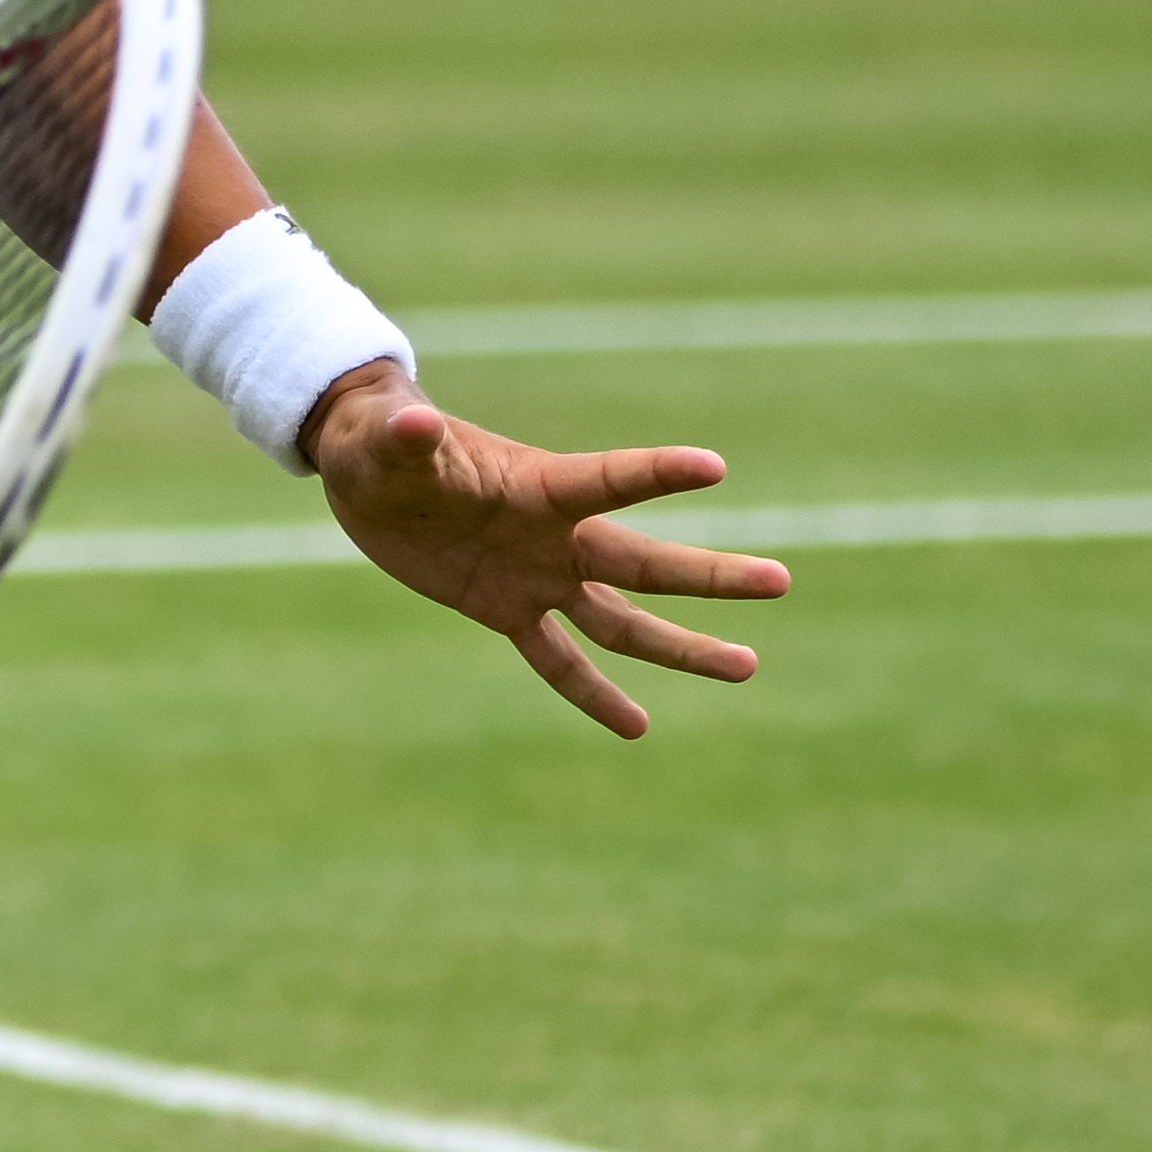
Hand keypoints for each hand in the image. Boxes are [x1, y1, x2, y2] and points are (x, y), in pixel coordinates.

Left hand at [304, 368, 786, 740]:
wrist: (371, 469)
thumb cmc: (379, 441)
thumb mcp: (382, 440)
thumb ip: (405, 436)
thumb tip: (413, 423)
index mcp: (536, 484)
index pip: (607, 479)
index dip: (655, 472)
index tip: (715, 466)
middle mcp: (555, 534)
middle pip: (643, 563)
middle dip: (709, 575)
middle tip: (780, 581)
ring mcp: (539, 574)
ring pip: (624, 620)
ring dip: (682, 646)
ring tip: (747, 667)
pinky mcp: (508, 609)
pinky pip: (558, 660)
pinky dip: (593, 693)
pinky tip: (637, 727)